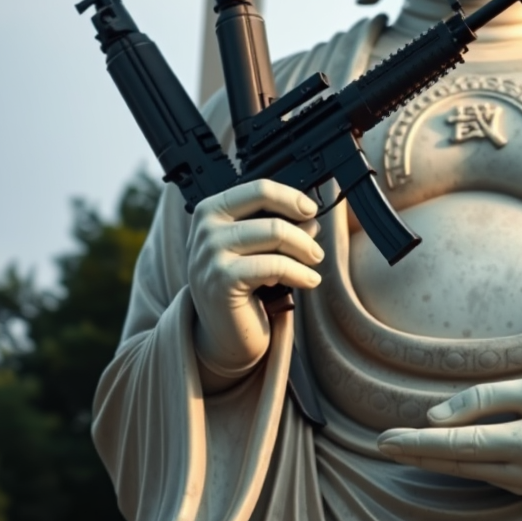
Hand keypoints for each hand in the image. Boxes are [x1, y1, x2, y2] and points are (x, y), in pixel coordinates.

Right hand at [188, 180, 322, 380]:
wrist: (220, 333)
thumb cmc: (242, 284)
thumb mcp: (257, 248)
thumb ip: (278, 226)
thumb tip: (310, 218)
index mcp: (211, 210)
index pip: (258, 188)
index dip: (291, 196)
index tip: (311, 209)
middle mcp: (205, 228)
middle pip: (268, 209)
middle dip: (301, 224)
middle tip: (316, 244)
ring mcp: (210, 253)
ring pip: (274, 233)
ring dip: (304, 249)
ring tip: (315, 262)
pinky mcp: (221, 280)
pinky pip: (274, 265)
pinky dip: (300, 272)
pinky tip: (310, 281)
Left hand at [376, 376, 521, 493]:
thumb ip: (485, 399)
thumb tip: (437, 416)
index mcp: (520, 445)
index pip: (455, 446)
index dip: (417, 443)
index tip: (385, 440)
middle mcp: (515, 472)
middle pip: (452, 463)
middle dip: (414, 454)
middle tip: (378, 444)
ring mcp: (518, 483)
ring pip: (462, 470)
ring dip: (429, 459)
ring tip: (398, 447)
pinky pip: (478, 471)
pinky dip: (452, 460)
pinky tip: (436, 451)